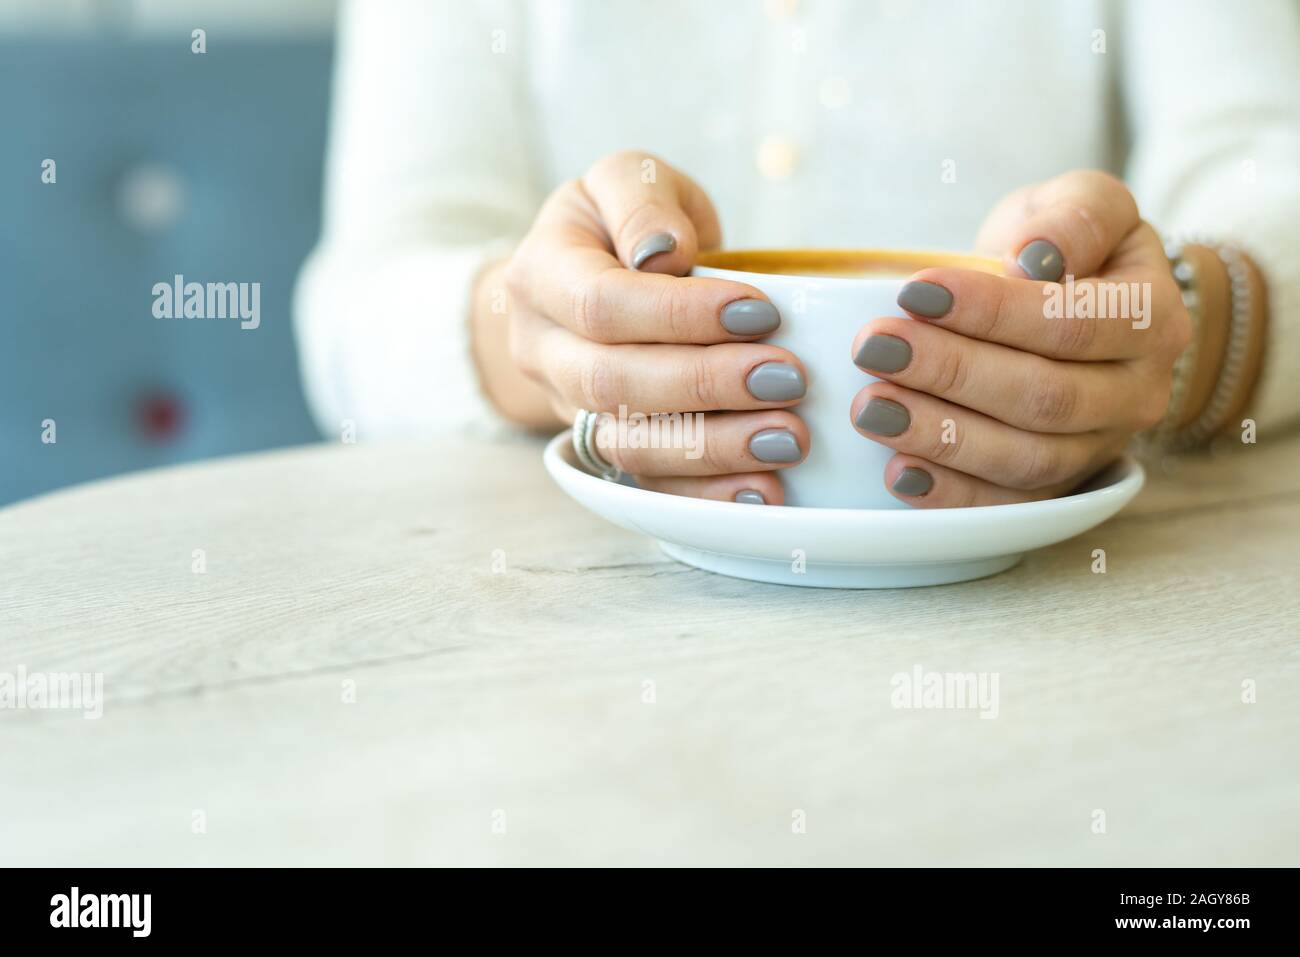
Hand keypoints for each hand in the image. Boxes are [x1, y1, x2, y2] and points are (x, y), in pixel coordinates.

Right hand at [503, 151, 808, 503]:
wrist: (583, 277)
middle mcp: (542, 349)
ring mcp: (568, 408)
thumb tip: (666, 256)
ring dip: (713, 448)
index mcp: (540, 276)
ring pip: (627, 444)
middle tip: (787, 378)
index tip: (759, 312)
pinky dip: (706, 494)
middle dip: (705, 385)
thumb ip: (642, 203)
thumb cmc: (621, 222)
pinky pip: (648, 484)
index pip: (601, 304)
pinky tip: (763, 490)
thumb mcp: (625, 180)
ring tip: (789, 437)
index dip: (678, 315)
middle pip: (611, 383)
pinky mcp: (604, 447)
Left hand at [850, 170, 1191, 506]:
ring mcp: (1099, 449)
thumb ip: (1076, 218)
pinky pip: (1008, 506)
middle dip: (950, 373)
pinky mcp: (1057, 488)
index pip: (1070, 324)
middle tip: (874, 348)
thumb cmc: (1060, 245)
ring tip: (870, 407)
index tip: (914, 290)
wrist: (1066, 301)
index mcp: (1153, 319)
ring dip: (941, 436)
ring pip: (1025, 459)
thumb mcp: (1081, 202)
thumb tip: (1034, 257)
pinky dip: (951, 495)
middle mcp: (1138, 394)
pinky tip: (897, 471)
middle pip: (1044, 398)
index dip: (991, 311)